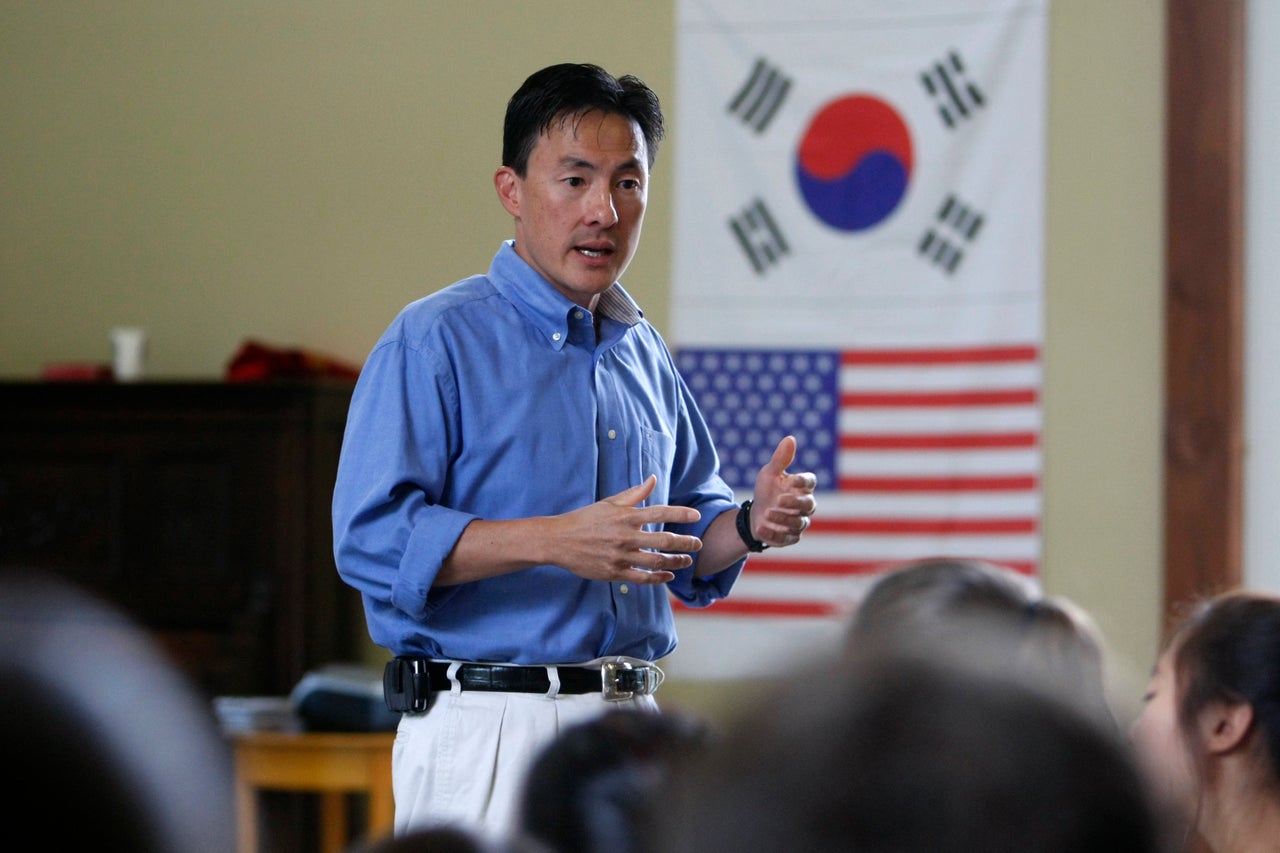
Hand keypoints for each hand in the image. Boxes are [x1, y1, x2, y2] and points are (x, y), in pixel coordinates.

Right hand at [548, 475, 702, 584]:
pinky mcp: (614, 573)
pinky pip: (642, 578)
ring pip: (656, 561)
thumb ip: (634, 493)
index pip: (660, 512)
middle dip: (686, 542)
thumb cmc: (585, 519)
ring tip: (687, 560)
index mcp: (626, 516)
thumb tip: (653, 479)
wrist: (559, 540)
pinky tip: (669, 575)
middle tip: (698, 544)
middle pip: (664, 540)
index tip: (696, 516)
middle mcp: (626, 536)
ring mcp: (620, 556)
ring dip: (676, 561)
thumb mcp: (609, 503)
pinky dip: (658, 578)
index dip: (681, 513)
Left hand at [749, 435, 817, 548]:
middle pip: (810, 505)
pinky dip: (774, 534)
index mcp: (801, 488)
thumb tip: (790, 438)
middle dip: (795, 503)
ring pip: (799, 523)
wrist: (756, 515)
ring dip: (783, 519)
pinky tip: (761, 527)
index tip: (793, 480)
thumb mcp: (770, 473)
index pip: (810, 483)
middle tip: (779, 500)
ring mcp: (799, 523)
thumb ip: (780, 459)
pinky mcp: (790, 538)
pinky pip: (787, 539)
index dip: (804, 481)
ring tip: (767, 513)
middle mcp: (804, 506)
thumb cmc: (767, 491)